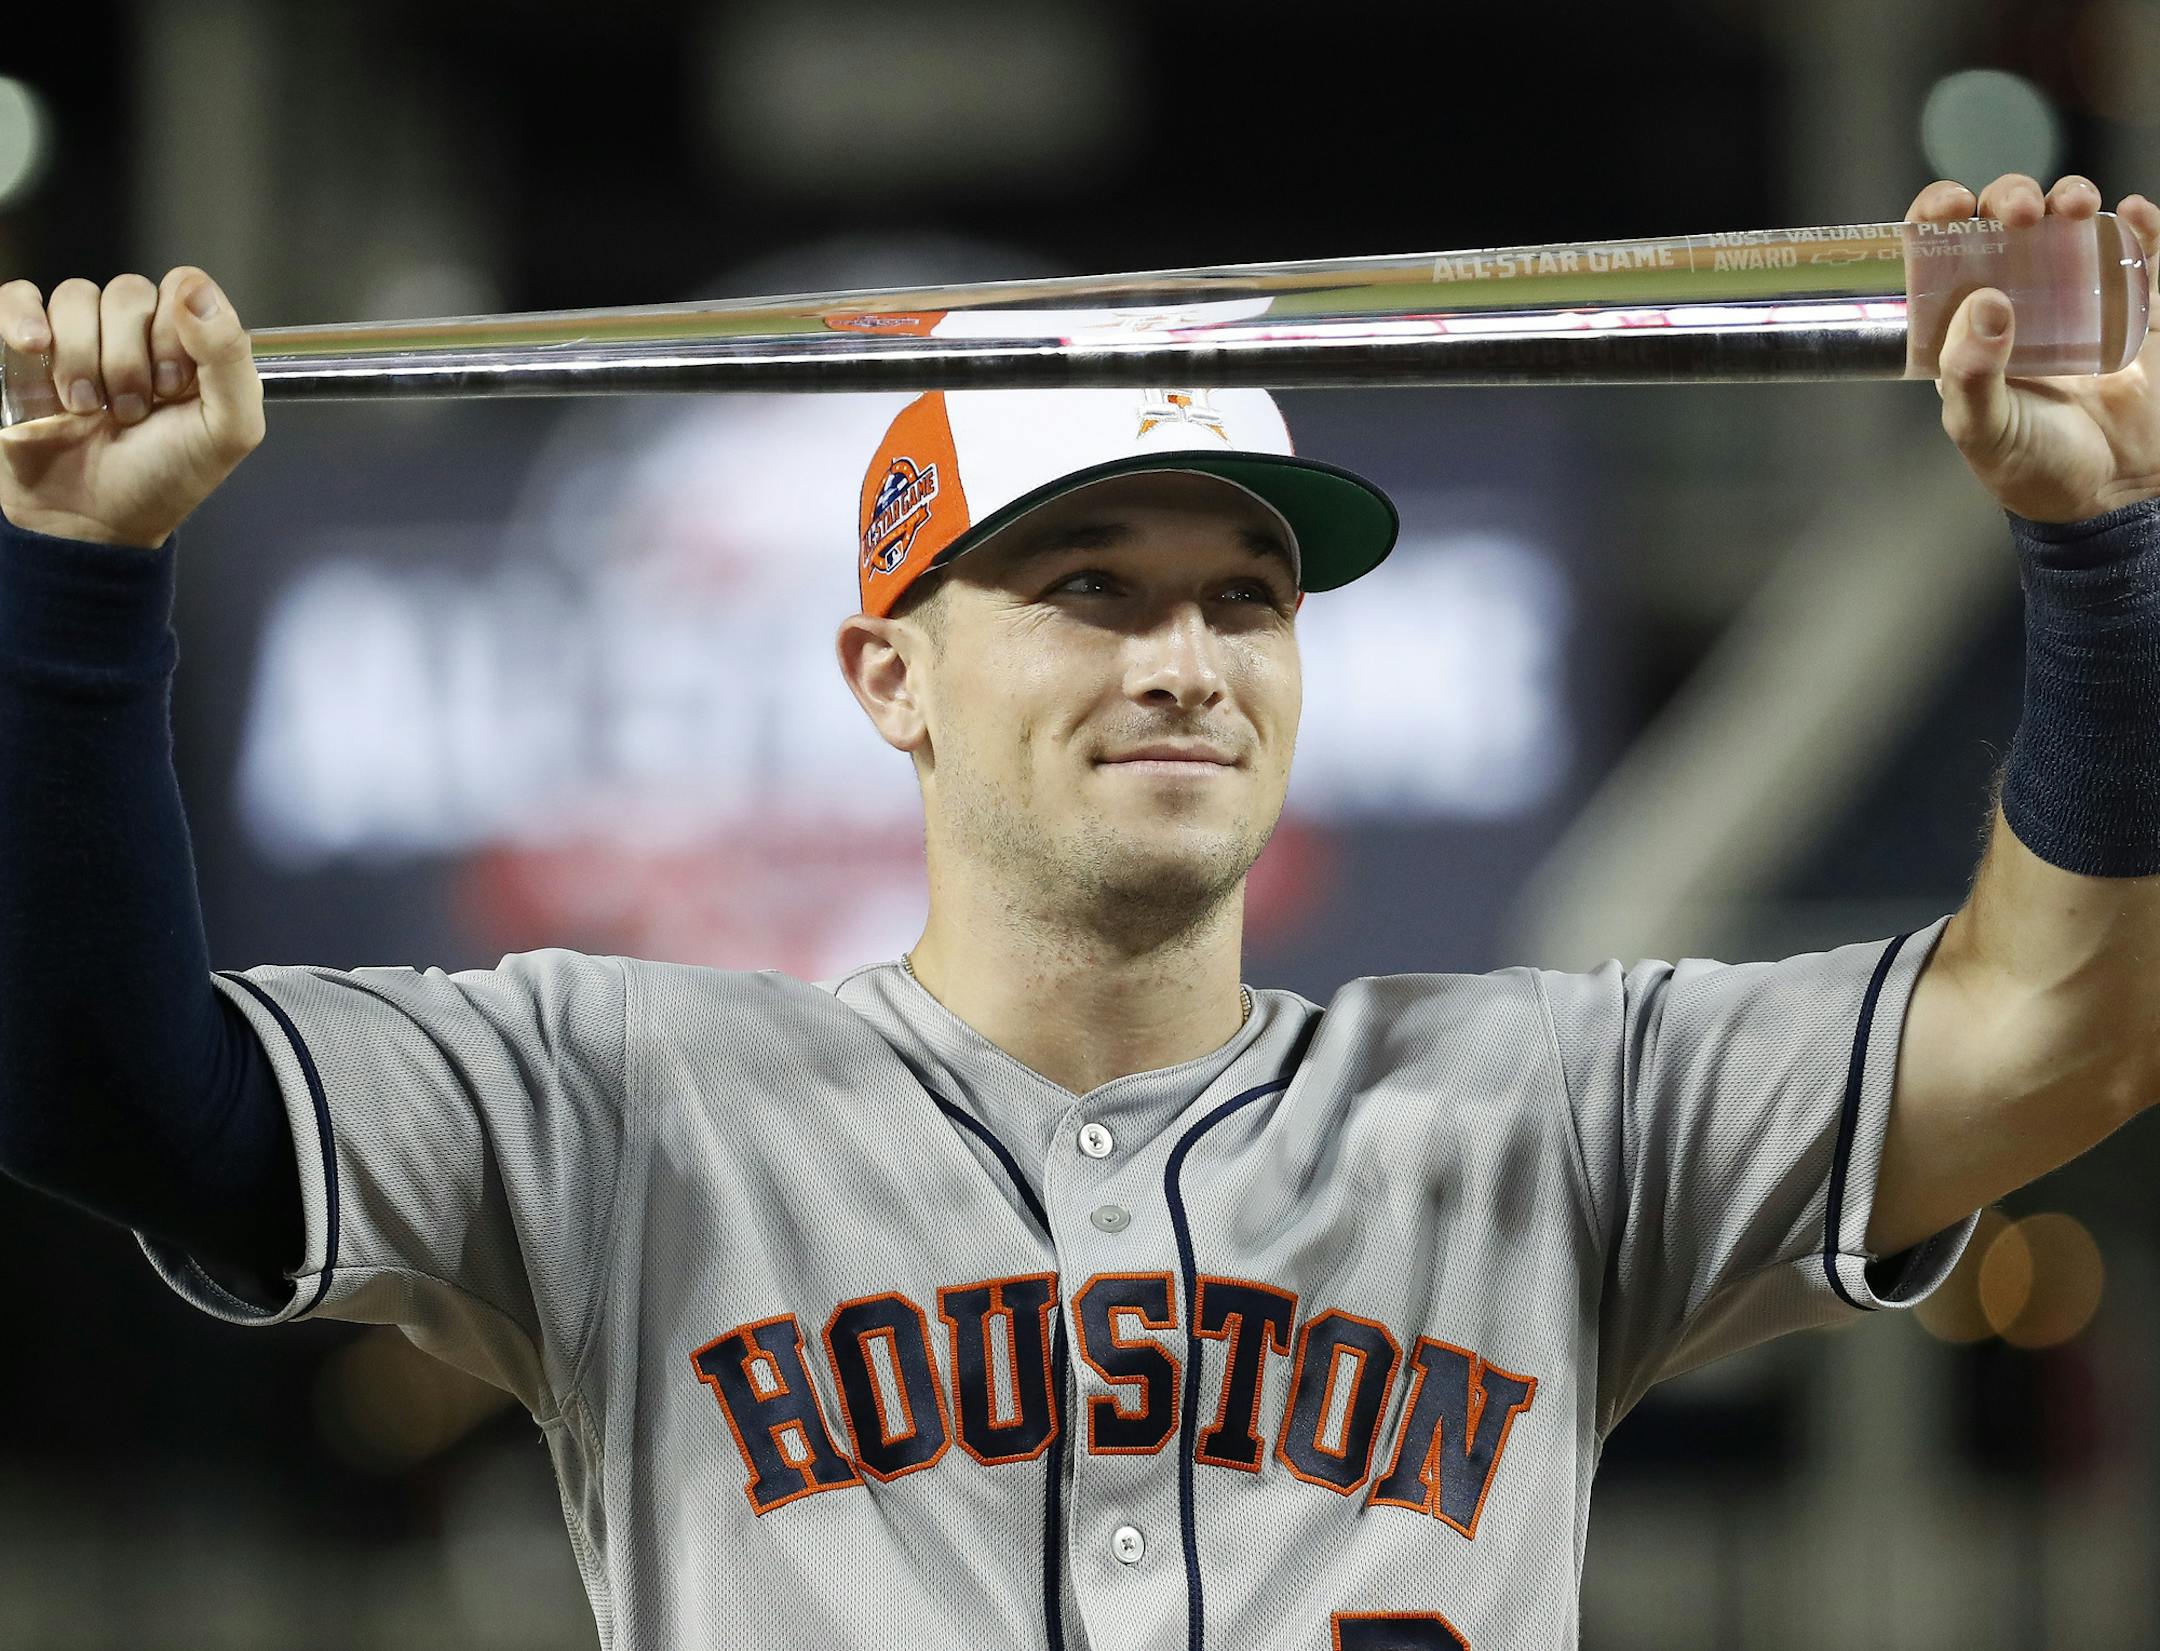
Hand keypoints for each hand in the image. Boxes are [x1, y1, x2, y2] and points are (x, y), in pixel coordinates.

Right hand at [0, 268, 264, 548]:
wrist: (92, 523)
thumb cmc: (164, 480)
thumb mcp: (227, 430)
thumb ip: (230, 358)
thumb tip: (198, 291)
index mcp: (190, 346)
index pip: (183, 288)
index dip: (176, 331)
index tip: (173, 387)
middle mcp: (136, 335)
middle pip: (128, 293)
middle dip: (129, 359)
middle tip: (131, 411)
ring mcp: (79, 338)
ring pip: (76, 296)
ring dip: (82, 358)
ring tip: (88, 410)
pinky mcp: (25, 350)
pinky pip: (18, 297)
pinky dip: (22, 318)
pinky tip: (36, 351)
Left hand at [1917, 173, 2159, 523]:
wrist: (2108, 495)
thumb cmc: (2029, 466)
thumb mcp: (1982, 429)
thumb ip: (1972, 375)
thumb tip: (1984, 303)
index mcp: (1962, 322)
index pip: (1940, 251)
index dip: (1939, 215)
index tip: (1949, 206)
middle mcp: (2016, 296)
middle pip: (2005, 221)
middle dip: (2009, 198)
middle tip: (2019, 214)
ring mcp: (2078, 296)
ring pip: (2069, 222)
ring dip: (2070, 197)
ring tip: (2073, 208)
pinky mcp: (2135, 305)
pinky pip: (2139, 251)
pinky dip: (2139, 224)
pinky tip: (2134, 215)